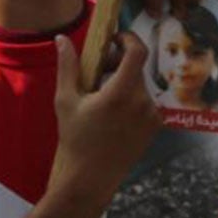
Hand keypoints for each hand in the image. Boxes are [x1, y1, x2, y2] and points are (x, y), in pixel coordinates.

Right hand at [51, 32, 160, 201]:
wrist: (92, 178)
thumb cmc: (76, 139)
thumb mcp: (66, 100)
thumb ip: (67, 66)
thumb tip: (61, 38)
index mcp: (122, 92)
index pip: (137, 52)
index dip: (129, 38)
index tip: (116, 38)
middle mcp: (143, 102)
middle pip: (135, 69)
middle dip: (118, 64)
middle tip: (98, 72)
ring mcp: (152, 115)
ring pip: (140, 86)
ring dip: (124, 83)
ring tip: (102, 97)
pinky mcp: (155, 127)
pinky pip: (145, 102)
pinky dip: (131, 100)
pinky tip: (114, 114)